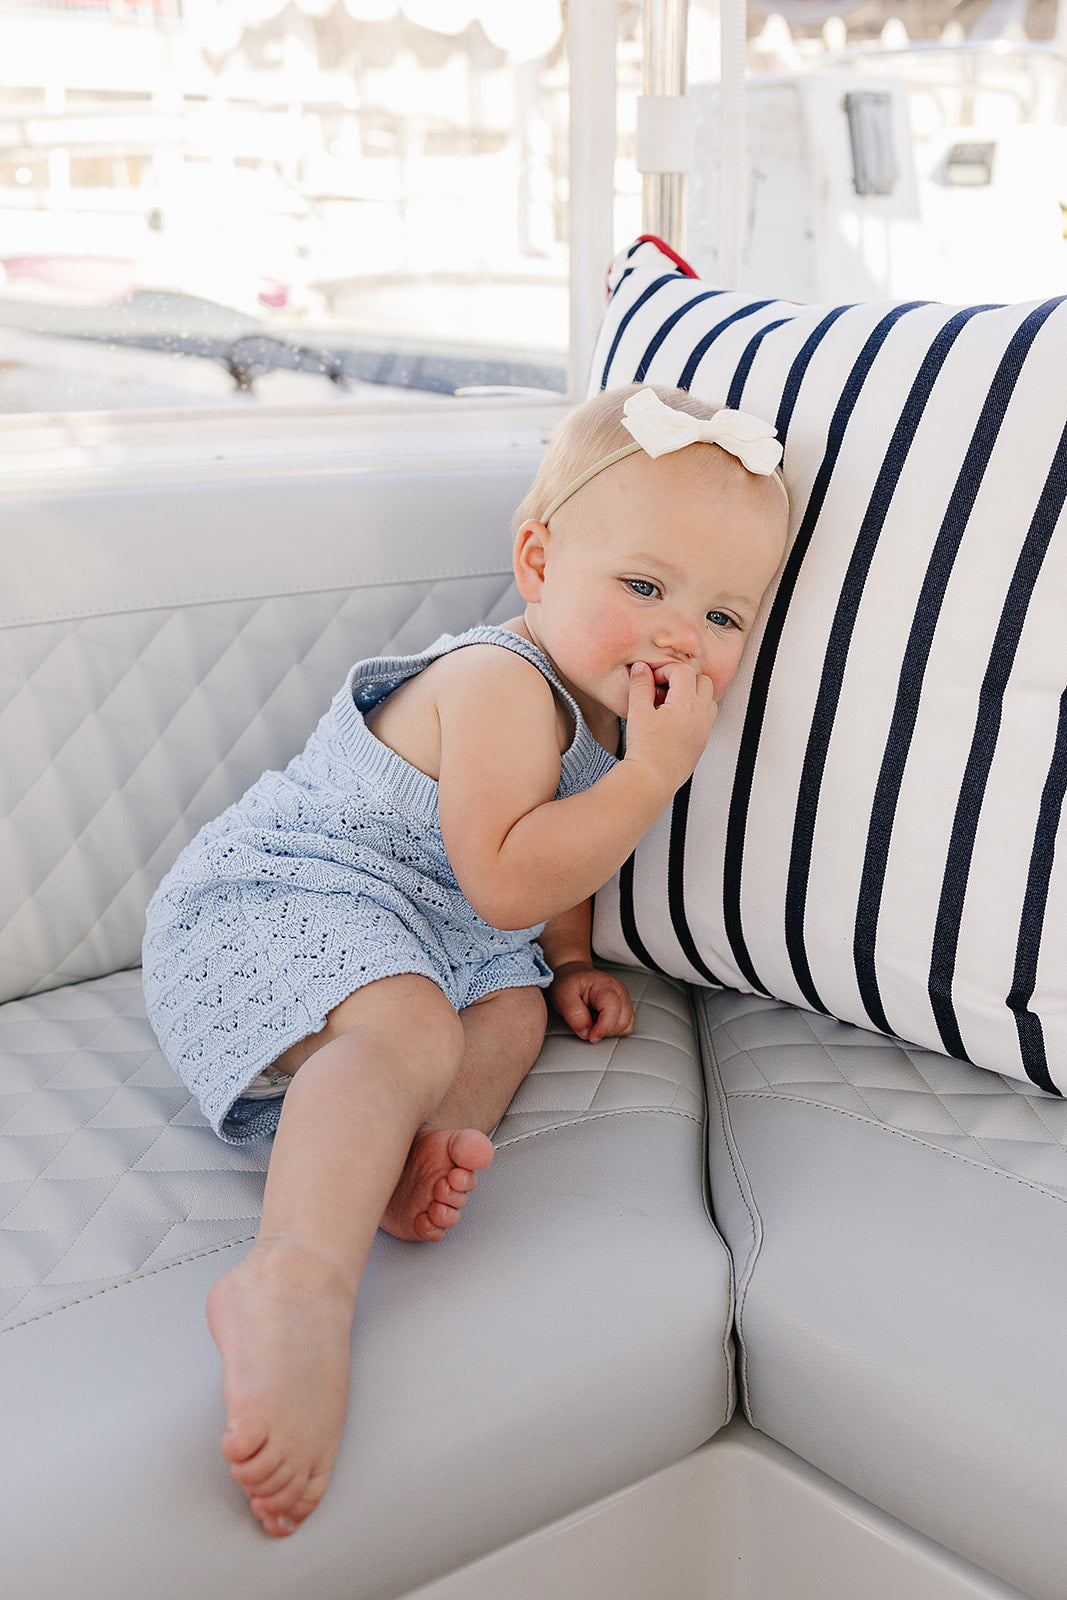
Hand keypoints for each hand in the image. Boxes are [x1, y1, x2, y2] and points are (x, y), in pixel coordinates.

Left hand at [549, 962, 635, 1042]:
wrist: (574, 974)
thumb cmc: (570, 983)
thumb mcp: (563, 996)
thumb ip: (574, 1015)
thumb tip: (586, 1032)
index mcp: (605, 986)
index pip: (613, 1010)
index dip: (603, 1028)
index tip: (590, 1036)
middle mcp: (619, 992)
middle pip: (623, 1021)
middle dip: (605, 1031)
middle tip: (588, 1028)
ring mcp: (624, 999)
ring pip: (627, 1025)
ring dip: (609, 1031)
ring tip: (593, 1022)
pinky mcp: (624, 1007)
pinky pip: (626, 1025)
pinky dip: (613, 1030)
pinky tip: (600, 1022)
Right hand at [624, 660, 716, 793]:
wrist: (653, 779)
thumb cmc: (645, 749)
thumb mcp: (638, 712)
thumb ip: (640, 686)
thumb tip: (641, 667)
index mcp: (687, 704)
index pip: (683, 671)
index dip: (665, 670)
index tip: (650, 680)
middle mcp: (701, 714)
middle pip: (702, 680)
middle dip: (683, 679)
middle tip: (663, 688)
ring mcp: (705, 728)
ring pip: (709, 698)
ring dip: (693, 694)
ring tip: (671, 702)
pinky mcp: (703, 741)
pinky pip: (707, 716)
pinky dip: (695, 710)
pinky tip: (675, 719)